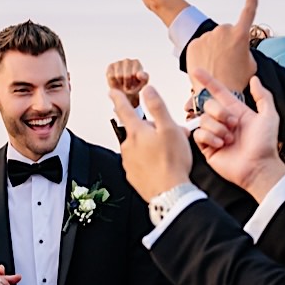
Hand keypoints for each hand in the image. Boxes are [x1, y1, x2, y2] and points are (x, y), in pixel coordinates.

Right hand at [105, 58, 148, 108]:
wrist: (123, 91)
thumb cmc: (134, 86)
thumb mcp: (142, 84)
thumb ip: (144, 78)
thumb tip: (139, 74)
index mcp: (136, 63)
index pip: (135, 74)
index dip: (134, 82)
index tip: (135, 84)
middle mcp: (127, 60)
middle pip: (127, 76)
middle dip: (127, 84)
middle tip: (128, 86)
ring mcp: (118, 62)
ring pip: (118, 76)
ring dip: (121, 83)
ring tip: (123, 83)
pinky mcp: (110, 67)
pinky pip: (111, 76)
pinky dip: (114, 82)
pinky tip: (117, 81)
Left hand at [112, 82, 191, 200]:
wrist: (170, 193)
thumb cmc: (172, 162)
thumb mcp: (169, 128)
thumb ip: (157, 107)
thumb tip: (147, 90)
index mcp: (136, 132)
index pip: (124, 109)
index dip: (118, 98)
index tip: (112, 92)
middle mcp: (128, 146)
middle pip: (138, 130)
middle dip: (152, 130)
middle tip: (170, 137)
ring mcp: (128, 162)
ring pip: (141, 147)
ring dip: (152, 146)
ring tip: (168, 154)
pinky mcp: (132, 175)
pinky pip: (141, 162)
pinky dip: (150, 161)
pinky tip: (162, 166)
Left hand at [186, 0, 258, 94]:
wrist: (214, 94)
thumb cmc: (236, 81)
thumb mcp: (251, 65)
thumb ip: (246, 50)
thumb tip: (240, 48)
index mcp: (240, 35)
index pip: (248, 14)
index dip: (251, 3)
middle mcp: (223, 31)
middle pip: (226, 32)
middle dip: (227, 42)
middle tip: (227, 61)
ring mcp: (206, 37)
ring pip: (212, 40)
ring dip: (214, 49)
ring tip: (216, 67)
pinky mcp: (193, 44)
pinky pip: (200, 47)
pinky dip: (202, 54)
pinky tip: (206, 66)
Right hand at [191, 68, 284, 198]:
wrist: (259, 167)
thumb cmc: (265, 144)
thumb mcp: (269, 115)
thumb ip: (262, 96)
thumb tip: (254, 79)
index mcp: (236, 111)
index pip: (218, 92)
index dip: (208, 81)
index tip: (196, 70)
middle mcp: (223, 121)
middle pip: (209, 105)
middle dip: (220, 112)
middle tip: (234, 125)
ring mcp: (214, 135)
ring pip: (204, 120)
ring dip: (218, 128)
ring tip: (230, 140)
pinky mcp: (207, 148)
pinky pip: (199, 134)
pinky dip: (210, 137)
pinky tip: (222, 145)